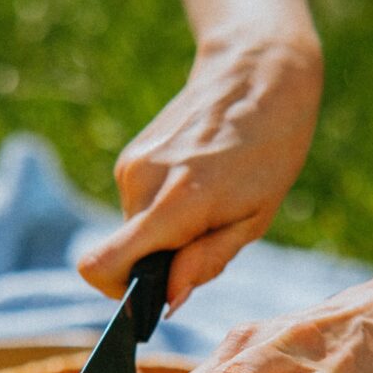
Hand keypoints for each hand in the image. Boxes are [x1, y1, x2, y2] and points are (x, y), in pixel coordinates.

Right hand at [78, 34, 322, 308]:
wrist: (259, 73)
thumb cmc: (270, 151)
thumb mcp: (253, 219)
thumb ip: (205, 262)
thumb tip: (167, 299)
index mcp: (174, 204)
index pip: (101, 264)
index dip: (118, 293)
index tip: (152, 293)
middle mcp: (140, 182)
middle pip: (124, 254)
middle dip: (158, 261)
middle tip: (206, 235)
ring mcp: (132, 165)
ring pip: (133, 228)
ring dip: (164, 232)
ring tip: (209, 202)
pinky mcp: (132, 155)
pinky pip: (138, 204)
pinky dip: (162, 210)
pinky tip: (198, 184)